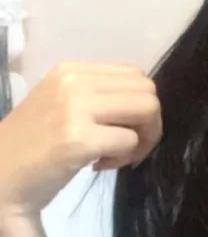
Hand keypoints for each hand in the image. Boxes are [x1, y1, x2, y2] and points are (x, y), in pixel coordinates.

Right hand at [0, 62, 161, 218]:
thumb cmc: (29, 147)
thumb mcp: (59, 103)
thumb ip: (95, 95)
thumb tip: (144, 103)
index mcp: (70, 70)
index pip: (134, 74)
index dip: (139, 104)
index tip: (121, 127)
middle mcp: (73, 81)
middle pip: (147, 90)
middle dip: (149, 123)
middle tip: (127, 146)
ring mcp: (75, 108)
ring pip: (147, 110)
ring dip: (141, 139)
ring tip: (114, 155)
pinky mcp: (79, 139)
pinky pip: (130, 141)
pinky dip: (124, 158)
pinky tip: (98, 166)